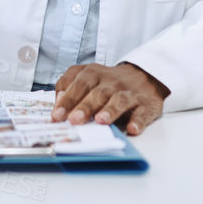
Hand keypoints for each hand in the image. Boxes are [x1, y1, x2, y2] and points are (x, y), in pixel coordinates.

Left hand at [50, 61, 168, 135]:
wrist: (144, 76)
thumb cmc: (109, 82)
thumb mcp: (87, 76)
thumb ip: (69, 85)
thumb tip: (58, 102)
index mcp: (95, 74)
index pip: (79, 83)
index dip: (68, 99)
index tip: (57, 115)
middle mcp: (112, 82)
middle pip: (98, 93)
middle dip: (85, 106)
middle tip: (74, 120)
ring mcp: (130, 93)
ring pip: (120, 100)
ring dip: (110, 110)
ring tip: (101, 121)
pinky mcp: (145, 105)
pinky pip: (142, 112)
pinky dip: (138, 121)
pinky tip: (132, 128)